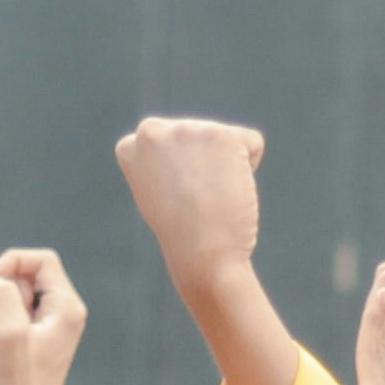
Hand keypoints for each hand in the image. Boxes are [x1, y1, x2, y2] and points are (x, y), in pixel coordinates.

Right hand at [0, 248, 85, 384]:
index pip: (43, 260)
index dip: (11, 261)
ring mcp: (55, 325)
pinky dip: (5, 314)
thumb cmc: (17, 383)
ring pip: (24, 291)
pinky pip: (20, 309)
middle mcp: (68, 313)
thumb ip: (4, 295)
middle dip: (8, 284)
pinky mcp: (41, 337)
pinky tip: (2, 341)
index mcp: (68, 308)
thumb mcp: (7, 332)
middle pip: (34, 272)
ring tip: (2, 334)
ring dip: (5, 301)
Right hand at [112, 118, 265, 291]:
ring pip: (225, 139)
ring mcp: (188, 130)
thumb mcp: (155, 191)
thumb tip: (185, 151)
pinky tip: (230, 189)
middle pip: (198, 134)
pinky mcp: (223, 135)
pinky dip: (250, 166)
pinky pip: (252, 143)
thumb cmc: (182, 231)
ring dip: (225, 165)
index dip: (180, 171)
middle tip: (193, 197)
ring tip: (211, 195)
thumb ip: (161, 161)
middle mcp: (153, 130)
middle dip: (204, 161)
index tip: (173, 195)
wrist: (203, 254)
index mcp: (131, 145)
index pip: (168, 139)